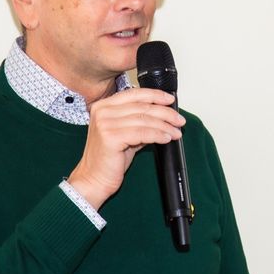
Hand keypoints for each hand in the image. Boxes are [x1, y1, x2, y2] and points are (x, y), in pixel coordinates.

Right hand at [66, 88, 184, 209]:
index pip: (134, 94)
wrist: (94, 179)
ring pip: (144, 120)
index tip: (170, 100)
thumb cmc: (108, 159)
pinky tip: (166, 138)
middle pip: (142, 107)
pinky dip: (157, 135)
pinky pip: (142, 133)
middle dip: (165, 113)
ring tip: (176, 132)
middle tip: (179, 120)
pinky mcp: (111, 137)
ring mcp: (105, 123)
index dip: (155, 95)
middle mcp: (102, 111)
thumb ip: (139, 123)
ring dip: (165, 126)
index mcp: (103, 106)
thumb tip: (162, 116)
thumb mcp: (124, 134)